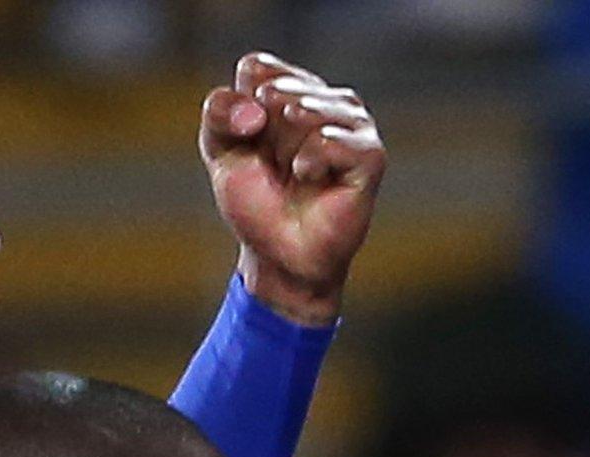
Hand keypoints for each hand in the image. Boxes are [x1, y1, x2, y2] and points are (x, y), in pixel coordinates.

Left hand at [202, 52, 385, 325]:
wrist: (279, 255)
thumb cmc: (256, 201)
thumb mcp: (220, 150)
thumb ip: (219, 113)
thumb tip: (259, 109)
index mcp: (293, 86)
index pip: (257, 68)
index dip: (240, 111)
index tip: (250, 143)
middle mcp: (327, 97)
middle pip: (276, 91)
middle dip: (264, 137)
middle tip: (278, 168)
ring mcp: (354, 123)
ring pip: (301, 111)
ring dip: (285, 152)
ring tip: (295, 175)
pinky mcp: (370, 153)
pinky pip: (327, 139)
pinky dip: (308, 163)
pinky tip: (310, 179)